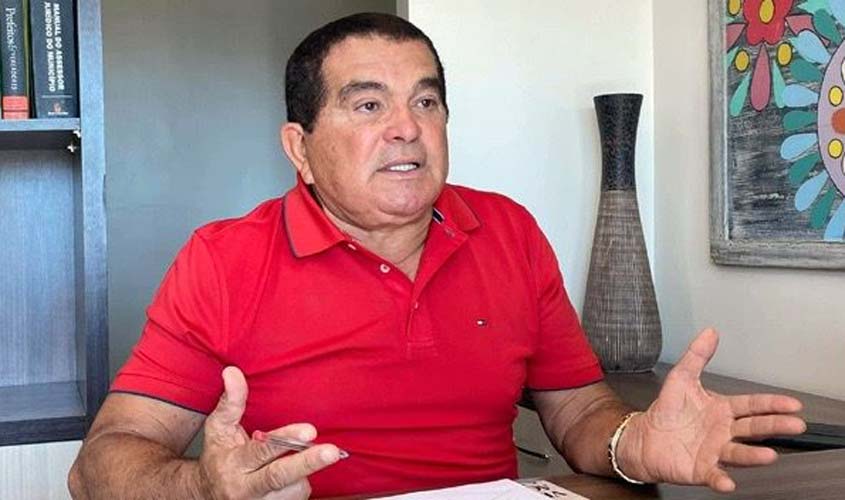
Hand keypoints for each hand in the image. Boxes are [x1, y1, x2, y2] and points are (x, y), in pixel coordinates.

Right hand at [198, 366, 341, 498]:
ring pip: (295, 489)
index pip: (262, 451)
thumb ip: (230, 401)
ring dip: (302, 473)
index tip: (310, 430)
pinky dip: (299, 485)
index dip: (286, 439)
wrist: (205, 494)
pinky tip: (290, 477)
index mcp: (234, 464)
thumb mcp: (218, 428)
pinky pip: (297, 498)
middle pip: (280, 477)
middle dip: (308, 463)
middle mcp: (245, 489)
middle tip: (332, 452)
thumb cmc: (217, 456)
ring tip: (289, 461)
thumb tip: (232, 372)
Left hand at [618, 328, 805, 491]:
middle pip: (754, 429)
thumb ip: (697, 356)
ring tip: (768, 455)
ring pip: (739, 453)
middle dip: (775, 426)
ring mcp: (715, 451)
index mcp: (723, 410)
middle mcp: (724, 432)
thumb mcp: (681, 377)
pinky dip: (721, 479)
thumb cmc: (667, 411)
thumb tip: (709, 333)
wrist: (645, 438)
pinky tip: (727, 482)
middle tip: (795, 425)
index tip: (792, 404)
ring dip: (754, 456)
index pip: (752, 405)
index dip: (772, 404)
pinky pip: (715, 475)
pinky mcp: (702, 469)